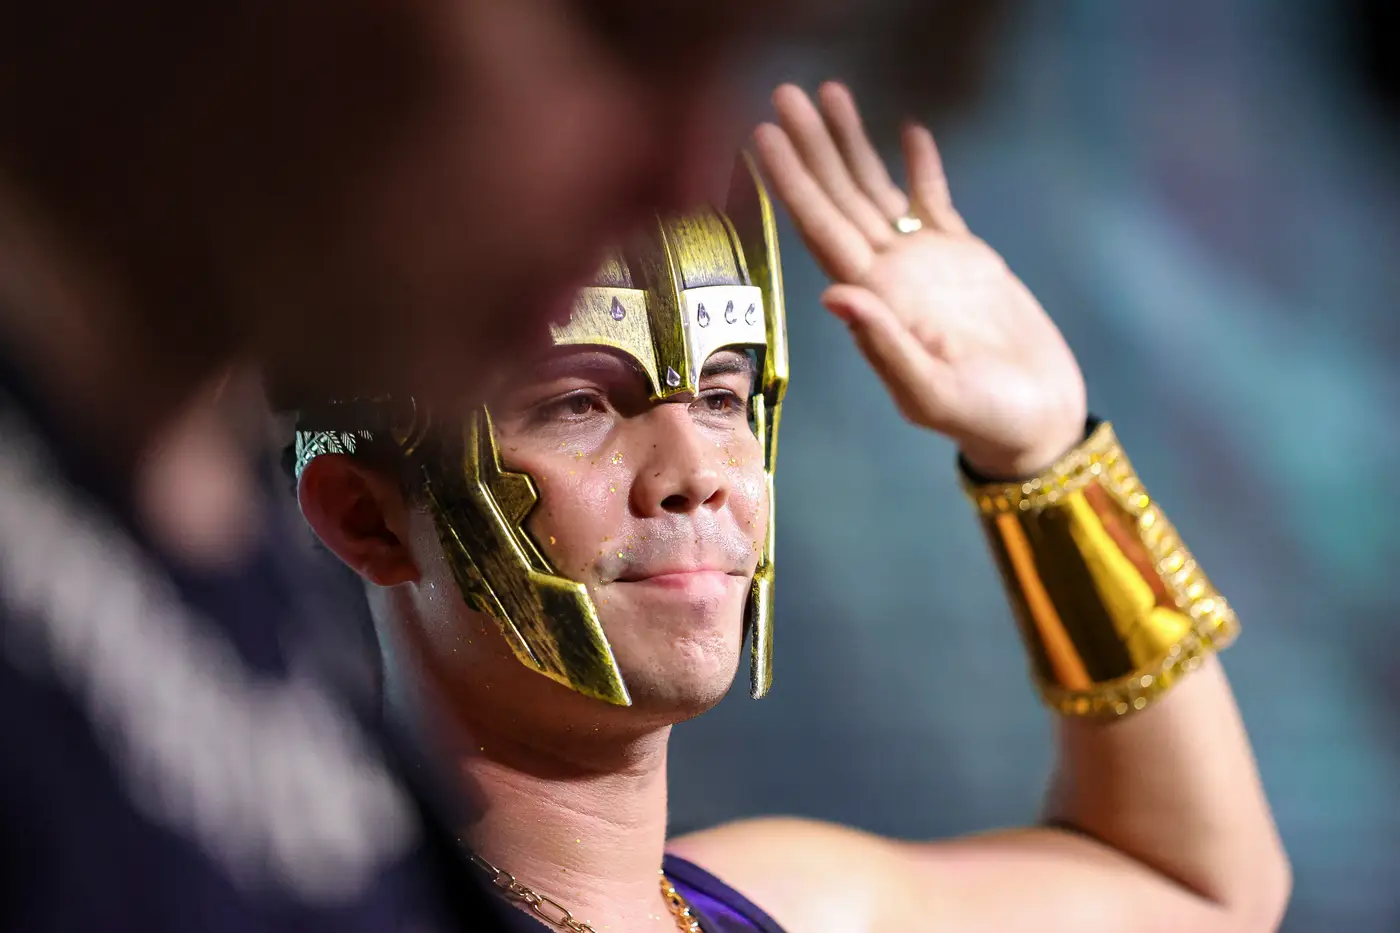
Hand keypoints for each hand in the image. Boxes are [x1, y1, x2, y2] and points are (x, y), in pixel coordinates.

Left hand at [755, 83, 1087, 477]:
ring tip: (829, 93)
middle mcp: (889, 276)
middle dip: (812, 147)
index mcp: (876, 301)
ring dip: (850, 144)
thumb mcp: (933, 393)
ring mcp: (925, 265)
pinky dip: (922, 167)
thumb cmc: (985, 420)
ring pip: (876, 191)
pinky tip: (908, 132)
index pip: (821, 231)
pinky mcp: (966, 259)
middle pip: (839, 198)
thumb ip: (885, 347)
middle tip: (783, 92)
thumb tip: (834, 294)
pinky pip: (933, 202)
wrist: (1036, 421)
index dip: (793, 183)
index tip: (766, 136)